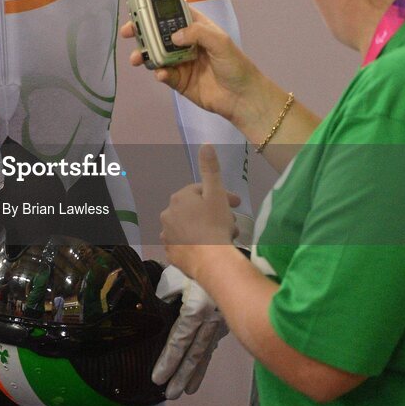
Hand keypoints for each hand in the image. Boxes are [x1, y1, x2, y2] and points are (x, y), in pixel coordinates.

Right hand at [120, 9, 259, 122]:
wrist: (242, 98)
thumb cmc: (235, 65)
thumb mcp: (220, 42)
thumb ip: (197, 33)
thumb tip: (173, 36)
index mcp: (197, 28)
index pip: (174, 13)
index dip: (157, 9)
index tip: (140, 8)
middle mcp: (186, 42)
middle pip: (159, 33)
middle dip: (142, 31)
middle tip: (128, 32)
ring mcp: (180, 62)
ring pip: (157, 54)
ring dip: (145, 54)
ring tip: (137, 58)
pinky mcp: (178, 81)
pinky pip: (163, 74)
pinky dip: (159, 73)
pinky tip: (161, 74)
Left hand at [152, 265, 227, 398]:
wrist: (225, 252)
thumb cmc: (196, 259)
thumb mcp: (175, 274)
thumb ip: (165, 293)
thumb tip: (160, 307)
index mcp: (196, 308)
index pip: (178, 341)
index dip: (168, 361)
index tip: (158, 378)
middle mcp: (210, 319)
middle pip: (194, 354)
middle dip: (182, 376)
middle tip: (171, 395)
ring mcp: (220, 320)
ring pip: (206, 351)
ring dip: (195, 372)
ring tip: (186, 390)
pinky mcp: (225, 318)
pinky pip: (213, 342)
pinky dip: (206, 356)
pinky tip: (200, 365)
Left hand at [160, 145, 241, 275]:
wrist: (211, 261)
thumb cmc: (214, 224)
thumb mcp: (216, 193)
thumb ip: (210, 168)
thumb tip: (205, 144)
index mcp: (179, 198)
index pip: (201, 192)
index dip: (221, 196)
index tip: (236, 204)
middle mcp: (168, 214)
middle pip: (196, 210)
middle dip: (214, 214)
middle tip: (232, 224)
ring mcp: (168, 236)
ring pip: (190, 228)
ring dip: (205, 229)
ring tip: (224, 238)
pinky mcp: (171, 254)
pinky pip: (185, 245)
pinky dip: (196, 244)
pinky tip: (209, 248)